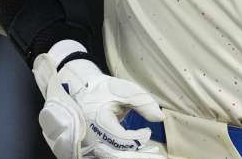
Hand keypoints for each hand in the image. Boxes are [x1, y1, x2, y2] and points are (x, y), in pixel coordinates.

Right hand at [33, 42, 164, 158]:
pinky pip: (108, 156)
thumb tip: (161, 117)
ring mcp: (89, 146)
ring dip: (131, 156)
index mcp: (99, 122)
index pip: (123, 139)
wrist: (79, 92)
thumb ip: (143, 102)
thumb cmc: (102, 90)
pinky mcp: (89, 149)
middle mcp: (92, 138)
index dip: (138, 137)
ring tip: (149, 155)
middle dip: (139, 155)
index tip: (147, 131)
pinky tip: (134, 153)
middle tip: (157, 156)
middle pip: (119, 155)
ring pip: (113, 157)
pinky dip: (121, 155)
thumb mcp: (123, 90)